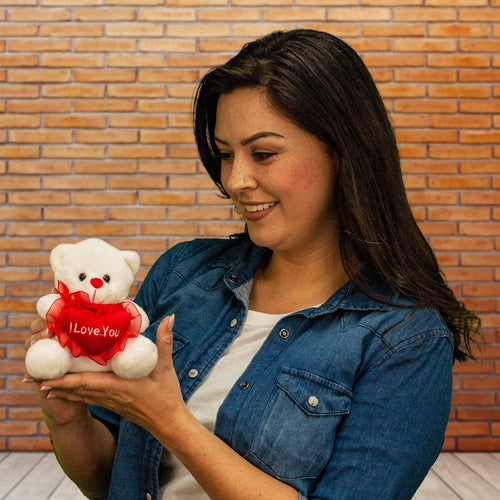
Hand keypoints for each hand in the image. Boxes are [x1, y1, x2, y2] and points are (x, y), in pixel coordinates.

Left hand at [35, 315, 189, 440]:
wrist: (168, 423)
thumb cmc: (167, 396)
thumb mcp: (166, 367)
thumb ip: (165, 341)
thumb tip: (169, 318)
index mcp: (120, 387)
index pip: (87, 383)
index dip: (65, 381)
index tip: (46, 378)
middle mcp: (110, 396)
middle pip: (76, 390)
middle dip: (54, 384)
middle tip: (33, 377)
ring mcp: (109, 402)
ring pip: (79, 396)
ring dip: (59, 390)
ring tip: (40, 383)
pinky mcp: (112, 404)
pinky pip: (87, 399)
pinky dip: (73, 394)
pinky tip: (63, 392)